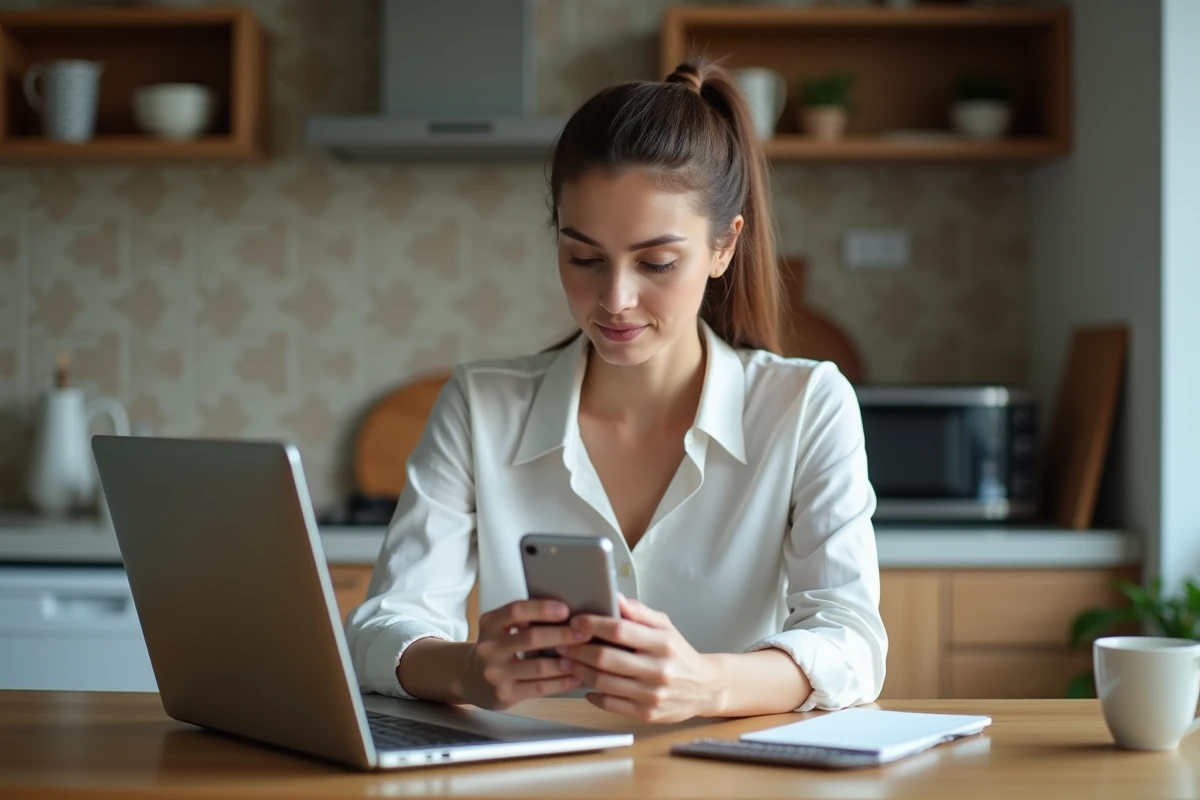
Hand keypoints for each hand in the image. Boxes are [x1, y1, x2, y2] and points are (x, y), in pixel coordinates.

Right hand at [451, 599, 590, 709]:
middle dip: (561, 635)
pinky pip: (539, 688)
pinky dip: (561, 682)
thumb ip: (523, 620)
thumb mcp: (500, 628)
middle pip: (530, 638)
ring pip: (538, 667)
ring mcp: (495, 673)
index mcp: (489, 623)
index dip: (541, 609)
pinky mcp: (504, 694)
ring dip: (566, 661)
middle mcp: (489, 647)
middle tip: (585, 633)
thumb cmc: (497, 648)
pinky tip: (577, 677)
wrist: (469, 679)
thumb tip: (567, 614)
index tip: (565, 609)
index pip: (516, 611)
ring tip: (586, 656)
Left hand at [558, 595, 722, 722]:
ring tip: (567, 661)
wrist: (705, 687)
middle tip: (561, 643)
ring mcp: (652, 694)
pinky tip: (585, 684)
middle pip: (606, 658)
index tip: (576, 621)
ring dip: (579, 671)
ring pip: (603, 682)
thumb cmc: (678, 653)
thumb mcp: (665, 626)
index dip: (593, 625)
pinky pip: (610, 703)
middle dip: (577, 650)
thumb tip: (614, 597)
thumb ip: (639, 613)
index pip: (620, 630)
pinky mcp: (647, 714)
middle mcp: (658, 669)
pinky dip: (592, 694)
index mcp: (662, 643)